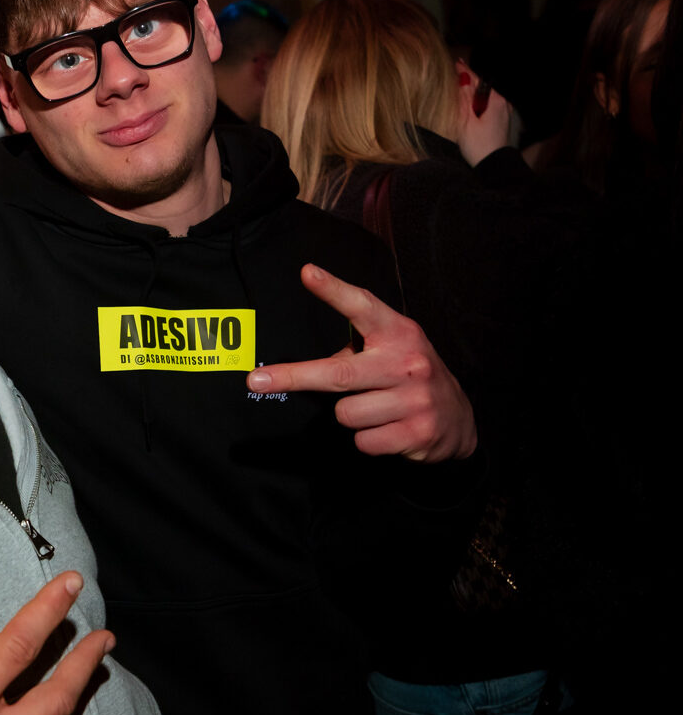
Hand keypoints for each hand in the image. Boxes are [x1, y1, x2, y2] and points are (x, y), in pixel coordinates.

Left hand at [246, 265, 477, 460]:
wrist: (458, 420)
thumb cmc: (409, 376)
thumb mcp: (392, 350)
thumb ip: (357, 348)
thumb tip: (305, 365)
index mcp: (398, 333)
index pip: (363, 306)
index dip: (334, 290)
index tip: (307, 273)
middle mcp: (407, 362)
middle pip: (338, 373)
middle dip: (293, 378)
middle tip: (257, 381)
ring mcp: (414, 399)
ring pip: (345, 413)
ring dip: (351, 415)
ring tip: (377, 409)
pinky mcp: (416, 432)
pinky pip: (363, 441)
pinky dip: (367, 439)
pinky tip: (388, 428)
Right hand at [454, 62, 518, 166]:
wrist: (493, 169)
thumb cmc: (478, 147)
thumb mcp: (465, 121)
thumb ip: (463, 98)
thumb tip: (462, 78)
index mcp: (495, 101)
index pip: (477, 80)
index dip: (465, 72)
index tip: (456, 62)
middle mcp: (503, 104)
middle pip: (481, 89)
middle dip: (467, 85)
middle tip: (452, 78)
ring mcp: (503, 114)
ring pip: (483, 99)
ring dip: (470, 97)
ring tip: (456, 95)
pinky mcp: (500, 123)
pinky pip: (486, 109)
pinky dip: (475, 107)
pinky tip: (466, 111)